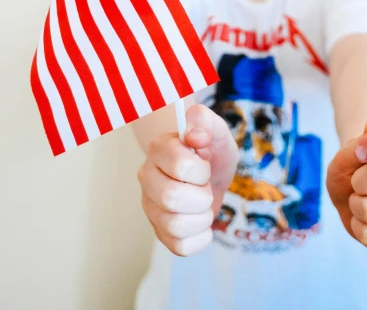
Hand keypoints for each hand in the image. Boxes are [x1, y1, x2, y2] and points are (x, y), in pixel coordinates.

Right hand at [137, 103, 237, 256]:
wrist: (212, 172)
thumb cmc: (212, 150)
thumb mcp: (216, 130)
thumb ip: (205, 122)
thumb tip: (196, 134)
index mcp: (159, 148)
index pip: (180, 166)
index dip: (202, 170)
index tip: (205, 165)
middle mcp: (147, 177)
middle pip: (171, 198)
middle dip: (202, 195)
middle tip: (205, 187)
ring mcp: (150, 206)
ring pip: (174, 226)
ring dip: (202, 217)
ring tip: (204, 204)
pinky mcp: (159, 231)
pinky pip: (180, 247)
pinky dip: (201, 237)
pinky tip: (202, 222)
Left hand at [326, 116, 366, 251]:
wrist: (350, 194)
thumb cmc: (353, 169)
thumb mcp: (348, 152)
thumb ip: (362, 139)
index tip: (360, 150)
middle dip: (359, 180)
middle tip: (358, 181)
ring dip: (356, 206)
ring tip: (362, 201)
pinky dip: (358, 228)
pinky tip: (366, 220)